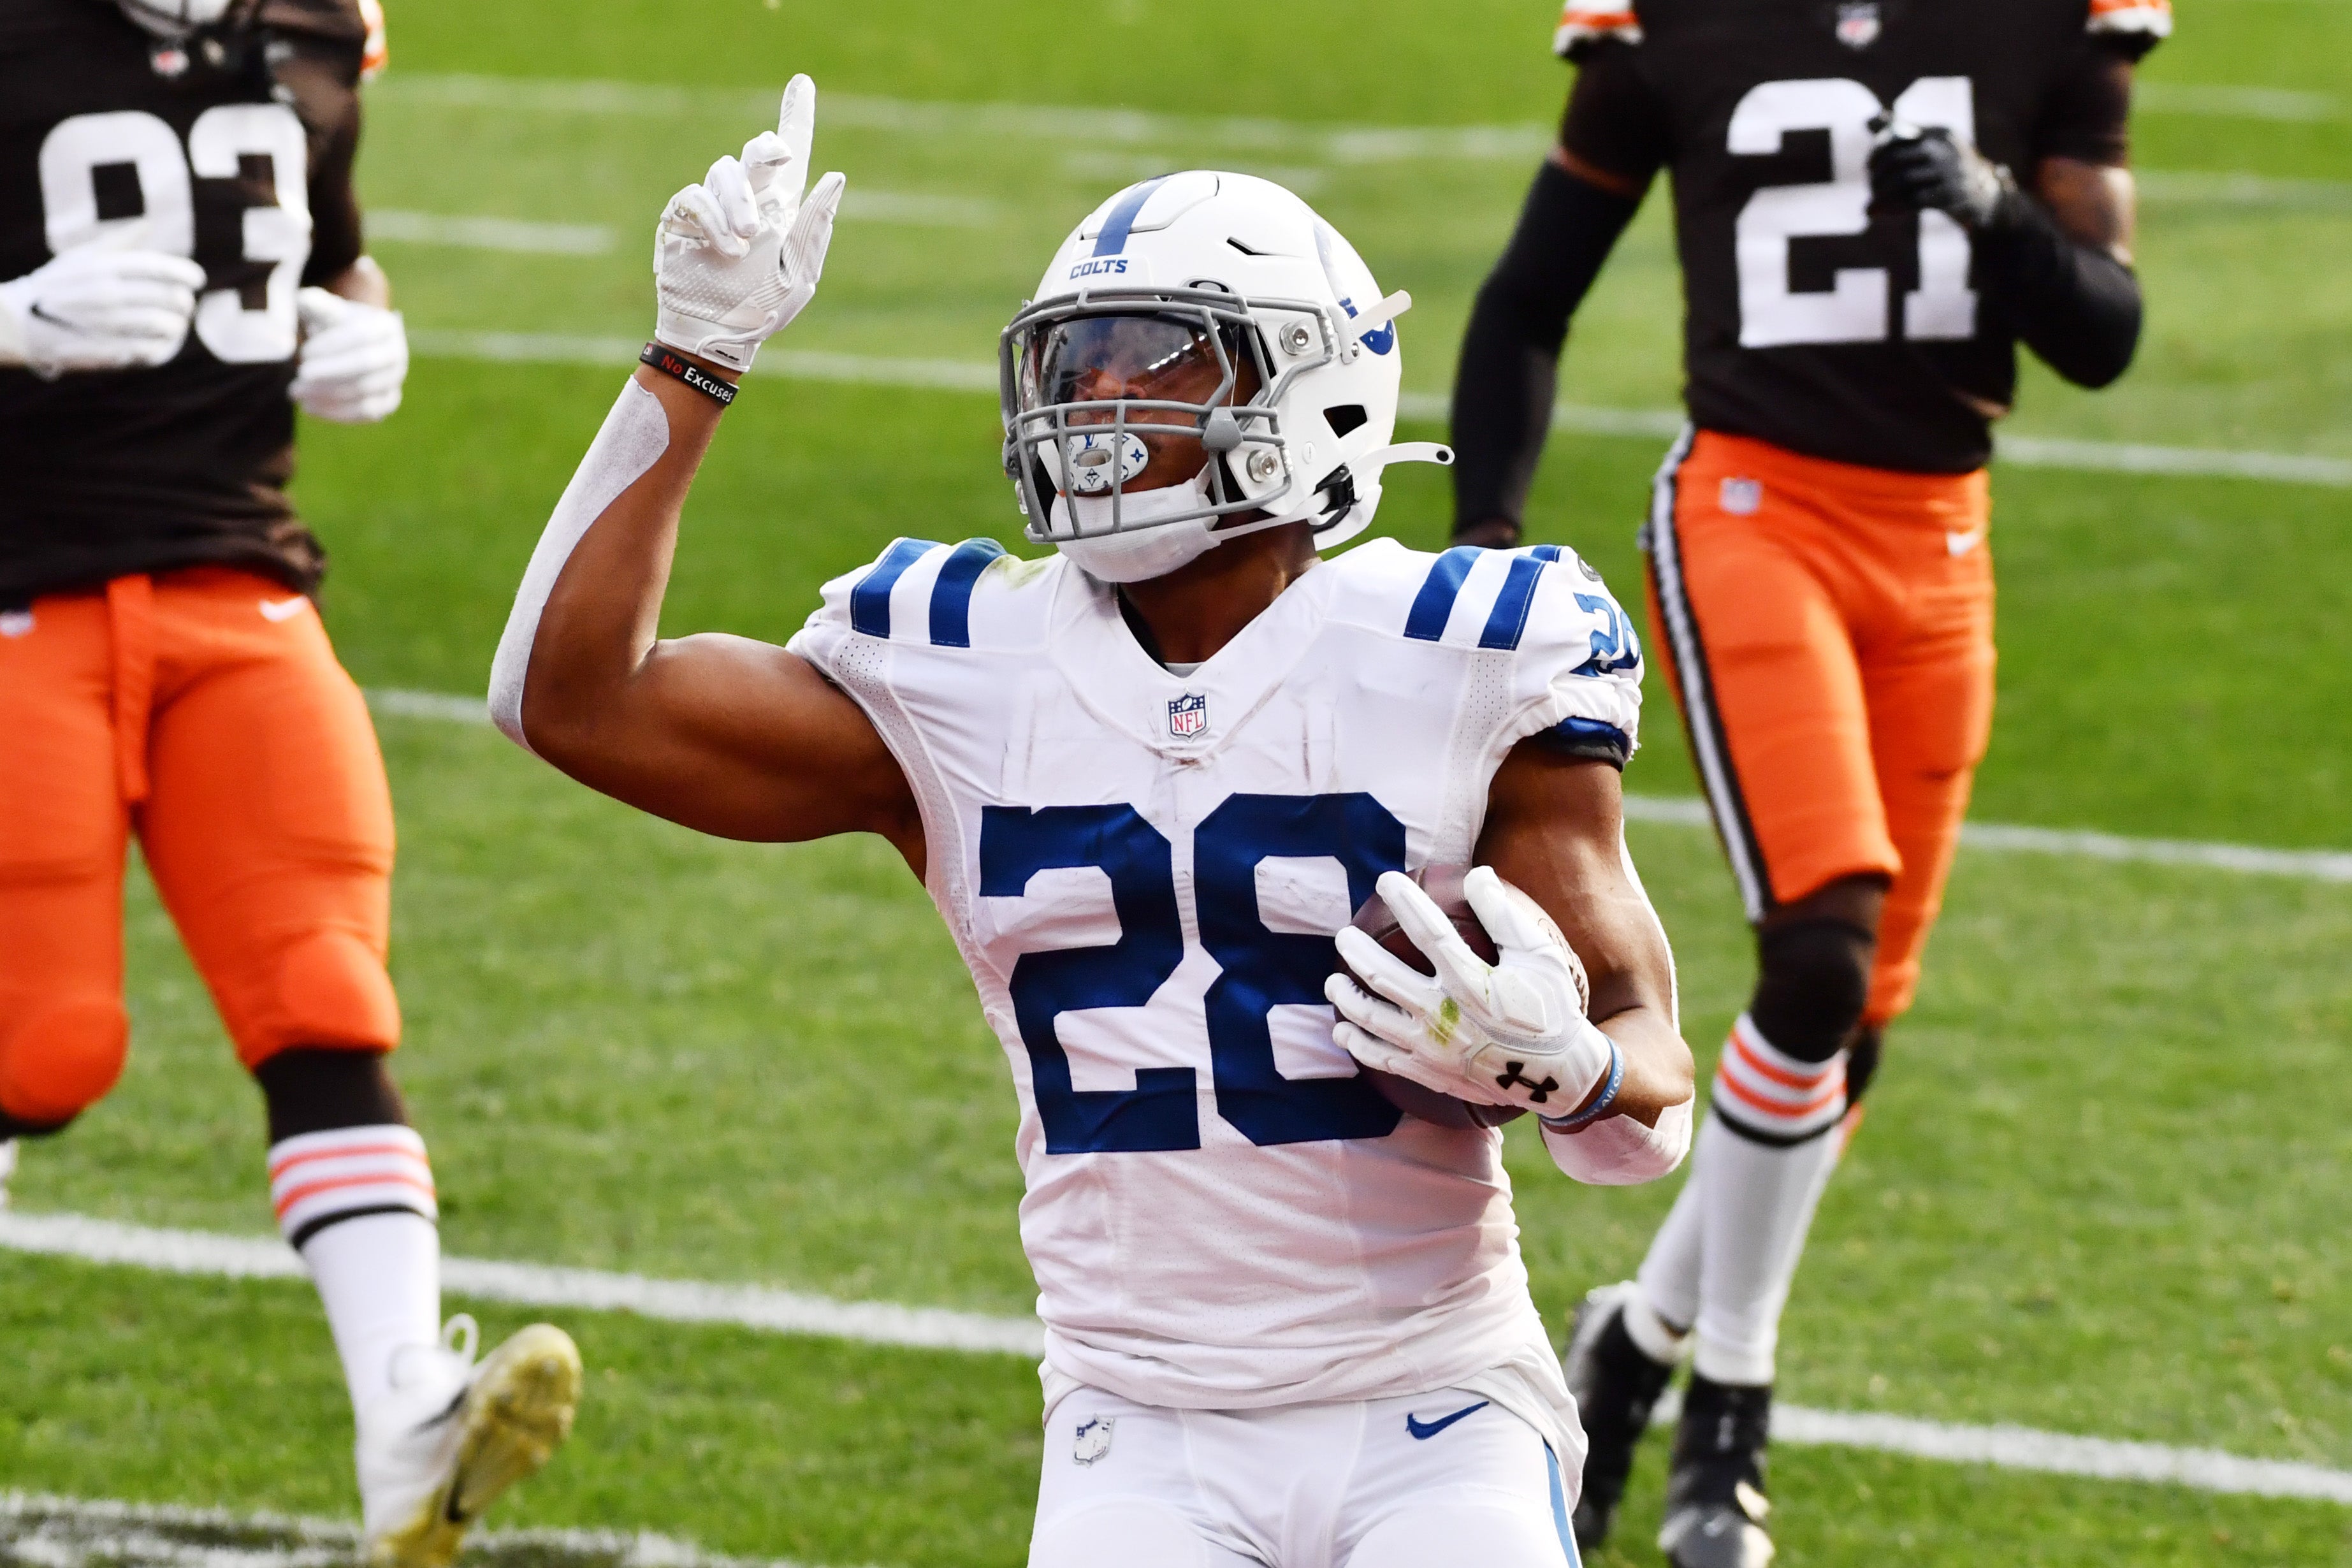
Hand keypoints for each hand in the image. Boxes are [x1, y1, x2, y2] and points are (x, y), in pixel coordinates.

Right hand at [0, 247, 204, 375]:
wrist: (19, 323)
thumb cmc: (56, 286)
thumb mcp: (81, 258)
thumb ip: (118, 242)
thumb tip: (147, 222)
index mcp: (102, 268)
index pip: (156, 267)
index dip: (184, 272)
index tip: (198, 279)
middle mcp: (106, 294)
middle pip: (167, 296)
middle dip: (184, 301)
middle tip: (186, 303)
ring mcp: (107, 324)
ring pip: (164, 325)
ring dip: (177, 325)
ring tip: (177, 324)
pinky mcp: (107, 351)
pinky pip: (150, 350)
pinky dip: (163, 347)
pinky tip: (163, 343)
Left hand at [291, 286, 407, 421]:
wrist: (351, 346)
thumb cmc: (333, 325)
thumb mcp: (325, 309)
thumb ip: (316, 302)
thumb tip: (306, 301)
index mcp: (386, 326)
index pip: (362, 336)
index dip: (332, 347)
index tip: (302, 353)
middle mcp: (397, 354)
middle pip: (366, 365)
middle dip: (330, 373)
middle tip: (298, 377)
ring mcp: (395, 381)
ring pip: (365, 391)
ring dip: (328, 394)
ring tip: (296, 393)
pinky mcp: (388, 403)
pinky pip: (365, 413)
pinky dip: (336, 412)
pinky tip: (309, 408)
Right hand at [654, 74, 846, 372]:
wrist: (716, 337)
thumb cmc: (762, 311)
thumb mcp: (798, 274)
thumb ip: (816, 227)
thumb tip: (835, 177)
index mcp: (782, 212)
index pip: (791, 157)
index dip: (797, 117)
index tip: (803, 82)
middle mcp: (749, 201)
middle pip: (755, 152)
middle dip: (766, 150)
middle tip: (780, 159)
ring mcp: (714, 207)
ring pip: (725, 171)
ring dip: (737, 201)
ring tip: (744, 242)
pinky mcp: (683, 218)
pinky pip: (695, 196)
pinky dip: (711, 219)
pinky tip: (723, 249)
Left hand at [1326, 866, 1614, 1116]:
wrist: (1559, 1078)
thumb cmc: (1551, 1010)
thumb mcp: (1540, 957)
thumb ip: (1505, 915)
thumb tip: (1477, 873)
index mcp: (1471, 981)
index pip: (1427, 931)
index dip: (1404, 901)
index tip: (1384, 880)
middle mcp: (1443, 1014)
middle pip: (1382, 975)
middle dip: (1356, 951)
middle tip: (1343, 935)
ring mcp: (1431, 1048)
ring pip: (1371, 1018)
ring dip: (1346, 996)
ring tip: (1334, 981)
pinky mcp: (1429, 1073)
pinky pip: (1380, 1058)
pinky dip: (1356, 1043)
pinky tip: (1344, 1029)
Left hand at [1868, 119, 2020, 230]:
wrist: (1984, 197)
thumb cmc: (1947, 170)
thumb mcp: (1930, 146)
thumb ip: (1900, 132)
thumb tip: (1868, 119)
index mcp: (1940, 133)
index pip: (1899, 135)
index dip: (1878, 151)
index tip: (1869, 167)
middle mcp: (1946, 149)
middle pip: (1897, 159)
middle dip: (1877, 176)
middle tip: (1871, 188)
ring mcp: (1951, 172)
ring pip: (1903, 180)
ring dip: (1881, 195)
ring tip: (1870, 207)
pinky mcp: (1952, 195)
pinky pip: (1914, 200)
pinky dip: (1893, 208)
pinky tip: (1882, 213)